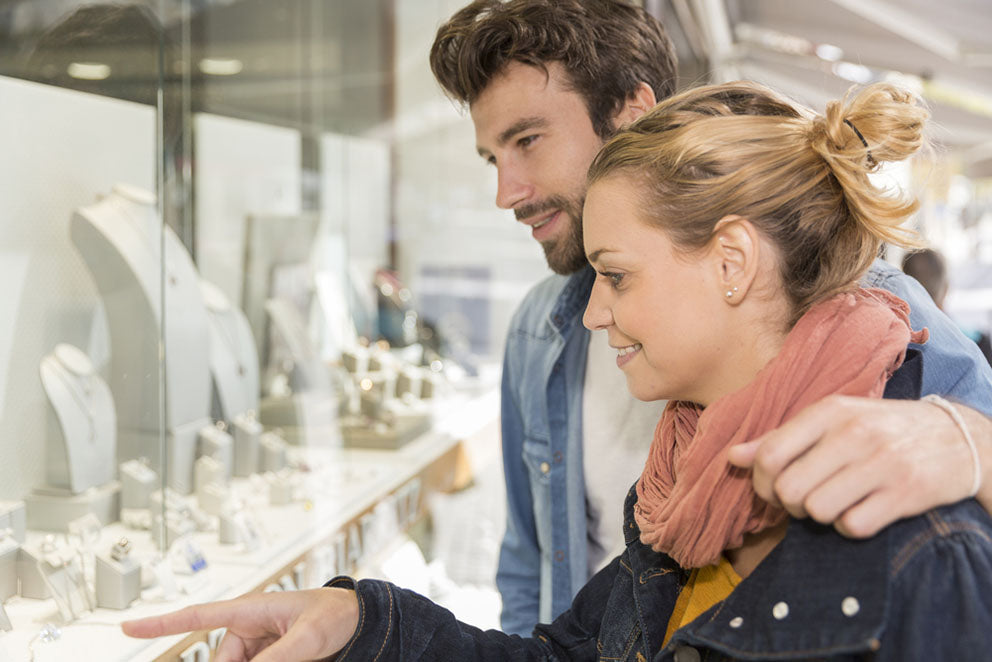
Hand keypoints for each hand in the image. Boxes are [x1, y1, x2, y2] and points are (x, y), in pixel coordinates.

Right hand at [121, 587, 358, 661]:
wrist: (362, 622)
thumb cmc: (337, 614)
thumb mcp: (307, 637)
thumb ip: (278, 658)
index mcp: (252, 609)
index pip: (198, 615)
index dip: (161, 623)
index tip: (127, 628)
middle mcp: (250, 628)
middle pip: (221, 661)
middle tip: (279, 657)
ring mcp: (259, 646)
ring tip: (295, 655)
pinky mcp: (271, 659)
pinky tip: (292, 660)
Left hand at [727, 395, 989, 537]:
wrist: (959, 437)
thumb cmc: (880, 429)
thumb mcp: (832, 421)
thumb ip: (781, 439)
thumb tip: (733, 457)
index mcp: (828, 412)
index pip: (770, 454)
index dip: (762, 482)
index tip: (774, 488)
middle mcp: (853, 434)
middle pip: (788, 489)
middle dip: (789, 505)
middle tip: (804, 501)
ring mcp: (880, 463)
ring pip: (817, 510)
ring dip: (820, 517)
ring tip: (834, 504)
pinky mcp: (905, 493)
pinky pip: (853, 526)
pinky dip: (851, 527)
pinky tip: (861, 512)